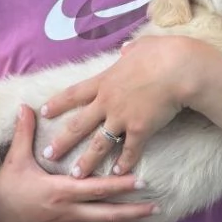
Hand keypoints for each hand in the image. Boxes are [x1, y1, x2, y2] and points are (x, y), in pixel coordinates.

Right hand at [0, 105, 158, 221]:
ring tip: (147, 218)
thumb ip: (24, 134)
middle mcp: (69, 211)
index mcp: (60, 191)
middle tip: (156, 205)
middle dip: (133, 210)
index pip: (97, 188)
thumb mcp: (14, 160)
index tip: (141, 181)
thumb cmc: (3, 191)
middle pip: (108, 213)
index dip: (120, 185)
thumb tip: (26, 107)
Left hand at [40, 36, 195, 177]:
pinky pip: (129, 151)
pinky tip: (118, 174)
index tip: (43, 112)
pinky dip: (124, 163)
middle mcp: (107, 102)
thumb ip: (130, 50)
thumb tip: (127, 49)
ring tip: (76, 175)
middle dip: (62, 142)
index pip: (74, 94)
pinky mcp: (140, 130)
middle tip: (48, 155)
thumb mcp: (141, 46)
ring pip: (98, 144)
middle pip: (78, 125)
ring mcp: (122, 118)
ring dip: (87, 161)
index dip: (57, 104)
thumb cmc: (161, 53)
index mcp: (105, 81)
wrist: (178, 68)